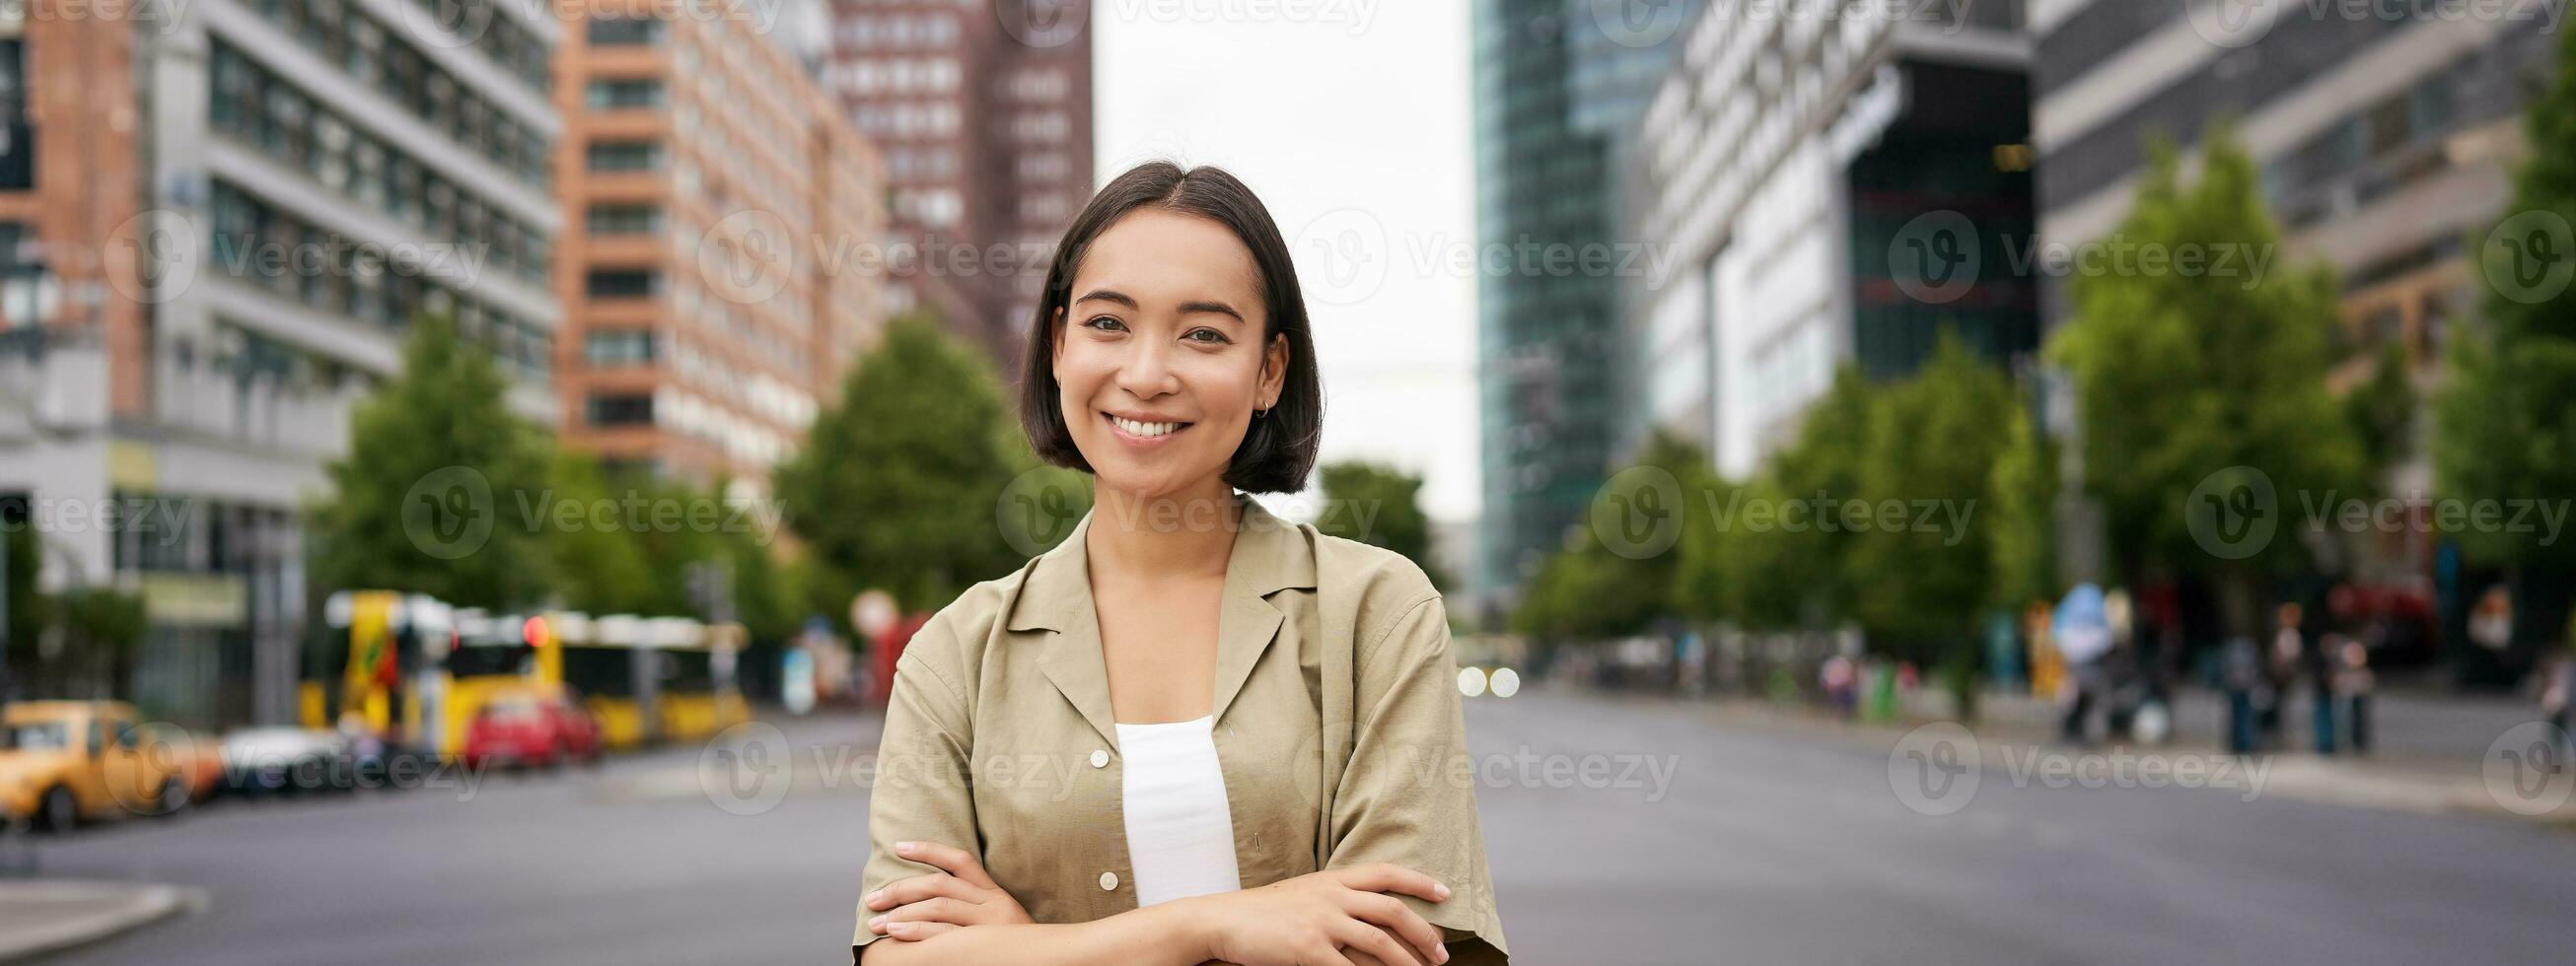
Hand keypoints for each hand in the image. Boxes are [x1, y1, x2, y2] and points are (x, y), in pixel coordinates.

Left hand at [862, 840, 1033, 940]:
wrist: (1051, 963)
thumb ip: (975, 909)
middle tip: (873, 899)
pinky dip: (917, 930)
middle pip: (939, 883)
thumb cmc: (1019, 949)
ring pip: (938, 904)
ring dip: (901, 912)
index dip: (927, 849)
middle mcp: (993, 903)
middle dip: (901, 888)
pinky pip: (945, 932)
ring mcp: (990, 922)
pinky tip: (896, 932)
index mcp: (995, 893)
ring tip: (876, 922)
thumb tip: (932, 903)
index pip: (959, 860)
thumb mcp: (1002, 922)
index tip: (898, 846)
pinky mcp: (986, 941)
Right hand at [1182, 863, 1450, 965]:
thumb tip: (1370, 915)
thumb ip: (1336, 898)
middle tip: (1441, 954)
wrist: (1225, 920)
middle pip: (1392, 910)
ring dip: (1407, 963)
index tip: (1445, 893)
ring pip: (1380, 942)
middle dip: (1423, 933)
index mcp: (1334, 879)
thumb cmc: (1264, 912)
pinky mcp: (1309, 948)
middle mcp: (1332, 895)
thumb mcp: (1305, 893)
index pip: (1387, 873)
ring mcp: (1321, 921)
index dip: (1420, 881)